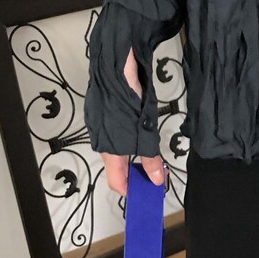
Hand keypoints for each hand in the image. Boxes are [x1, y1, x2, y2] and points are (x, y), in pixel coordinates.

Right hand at [99, 44, 165, 193]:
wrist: (116, 64)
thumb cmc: (129, 99)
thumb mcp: (144, 131)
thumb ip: (150, 157)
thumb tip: (157, 181)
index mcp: (109, 148)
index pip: (115, 180)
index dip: (131, 189)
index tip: (147, 193)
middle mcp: (101, 139)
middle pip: (117, 165)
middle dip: (136, 172)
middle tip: (156, 172)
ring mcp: (101, 124)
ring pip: (117, 148)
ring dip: (134, 154)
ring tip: (153, 154)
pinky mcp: (104, 111)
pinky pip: (116, 133)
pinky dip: (128, 139)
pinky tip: (140, 131)